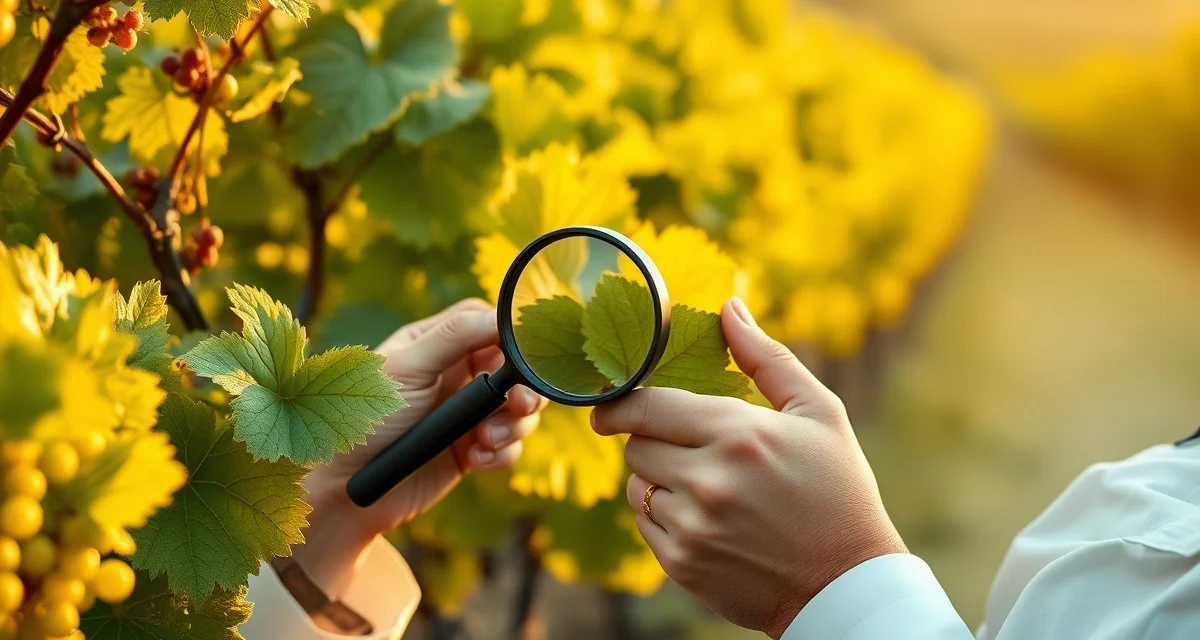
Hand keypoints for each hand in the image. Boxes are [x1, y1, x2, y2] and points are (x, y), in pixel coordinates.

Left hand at [294, 299, 545, 596]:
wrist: (348, 490)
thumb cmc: (364, 420)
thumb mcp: (406, 369)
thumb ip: (453, 337)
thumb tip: (500, 315)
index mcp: (436, 344)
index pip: (487, 323)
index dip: (510, 336)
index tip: (523, 353)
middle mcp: (455, 375)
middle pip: (514, 368)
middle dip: (525, 388)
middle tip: (520, 404)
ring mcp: (465, 413)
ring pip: (519, 409)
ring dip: (513, 425)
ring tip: (485, 439)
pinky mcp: (472, 449)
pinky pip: (509, 446)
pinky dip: (501, 454)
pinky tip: (476, 460)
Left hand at [592, 298, 905, 638]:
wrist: (844, 585)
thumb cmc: (837, 490)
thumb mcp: (818, 414)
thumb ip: (767, 358)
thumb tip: (729, 307)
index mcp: (739, 435)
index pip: (648, 406)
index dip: (621, 402)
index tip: (611, 403)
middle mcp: (709, 481)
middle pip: (635, 445)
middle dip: (652, 439)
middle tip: (689, 446)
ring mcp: (692, 527)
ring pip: (636, 486)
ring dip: (657, 479)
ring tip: (707, 486)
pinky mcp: (682, 565)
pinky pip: (644, 525)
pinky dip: (664, 517)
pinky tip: (707, 519)